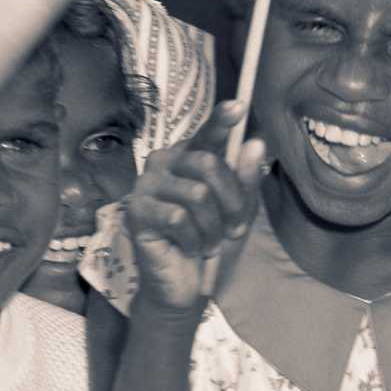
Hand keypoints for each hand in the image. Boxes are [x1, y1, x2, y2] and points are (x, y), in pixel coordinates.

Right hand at [122, 105, 265, 315]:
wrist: (186, 285)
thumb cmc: (210, 242)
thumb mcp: (238, 211)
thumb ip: (245, 179)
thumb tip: (254, 143)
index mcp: (188, 158)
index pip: (206, 134)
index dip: (221, 120)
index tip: (238, 105)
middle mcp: (163, 164)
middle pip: (208, 164)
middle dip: (231, 202)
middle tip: (232, 228)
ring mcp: (145, 186)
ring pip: (197, 195)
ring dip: (213, 227)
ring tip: (207, 242)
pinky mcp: (136, 212)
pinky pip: (178, 218)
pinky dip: (193, 239)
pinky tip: (187, 247)